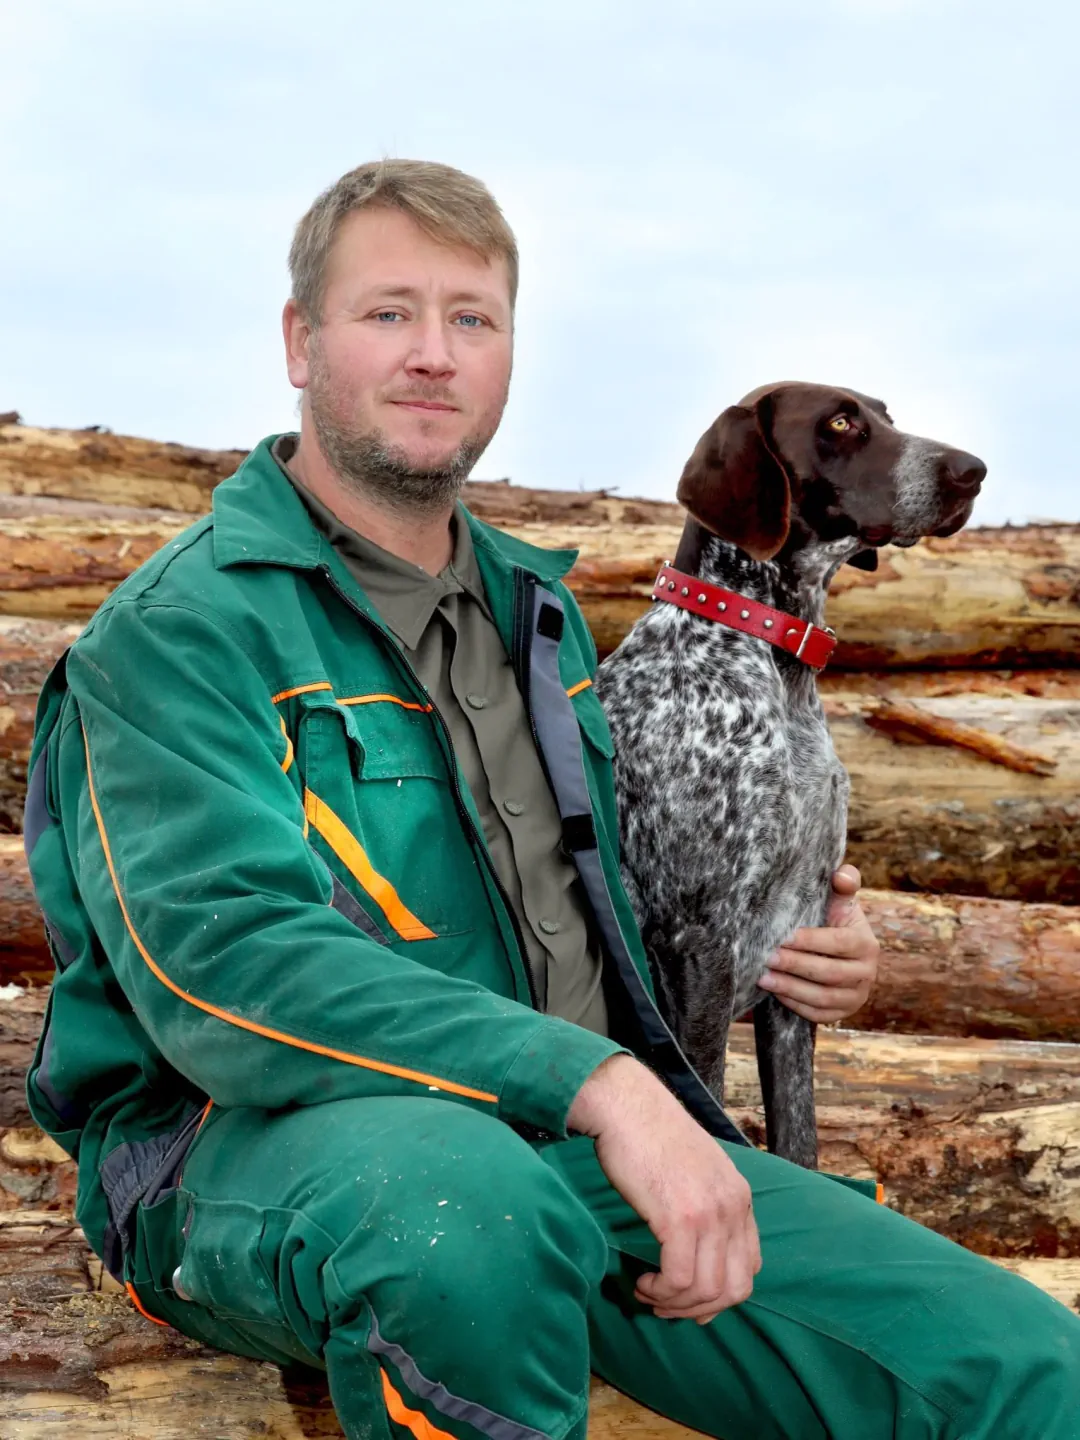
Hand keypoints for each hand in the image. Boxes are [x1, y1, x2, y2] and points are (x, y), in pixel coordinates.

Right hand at [568, 1055, 760, 1323]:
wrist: (626, 1104)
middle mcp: (733, 1207)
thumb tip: (694, 1254)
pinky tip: (642, 1281)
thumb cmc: (650, 1136)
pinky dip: (661, 1292)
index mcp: (740, 1197)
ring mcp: (710, 1213)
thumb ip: (705, 1207)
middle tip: (665, 1305)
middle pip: (735, 1290)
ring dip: (675, 1305)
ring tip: (648, 1292)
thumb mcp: (695, 1172)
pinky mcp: (681, 1217)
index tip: (686, 1296)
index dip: (719, 1294)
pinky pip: (680, 1280)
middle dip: (699, 1309)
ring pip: (707, 1291)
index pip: (750, 1268)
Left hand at [757, 864, 879, 1024]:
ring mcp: (856, 996)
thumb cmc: (834, 921)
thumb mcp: (840, 902)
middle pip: (829, 973)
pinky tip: (775, 993)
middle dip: (795, 966)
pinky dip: (796, 1005)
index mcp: (866, 943)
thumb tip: (841, 874)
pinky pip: (819, 1014)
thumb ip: (843, 884)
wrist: (839, 953)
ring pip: (823, 997)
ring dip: (791, 988)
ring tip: (763, 978)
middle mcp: (866, 973)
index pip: (839, 943)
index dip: (811, 941)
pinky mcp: (842, 1013)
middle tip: (767, 958)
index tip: (783, 937)